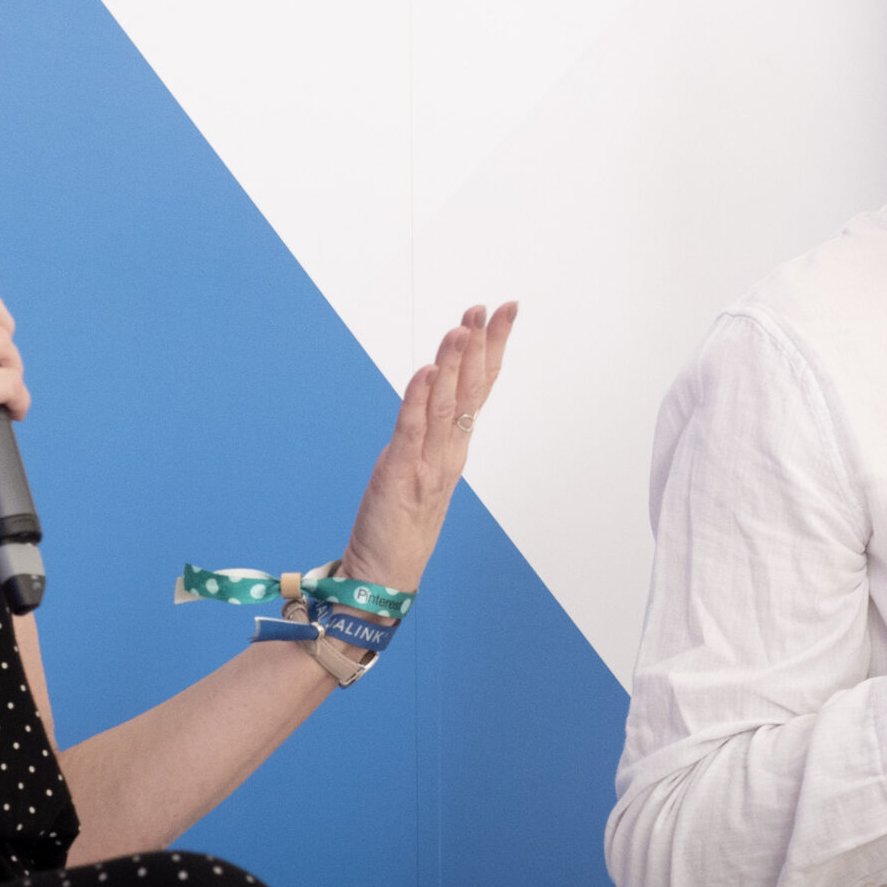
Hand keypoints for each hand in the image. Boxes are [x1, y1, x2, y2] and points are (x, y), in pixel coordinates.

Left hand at [336, 303, 518, 594]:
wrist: (382, 578)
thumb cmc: (398, 528)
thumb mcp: (421, 473)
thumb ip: (430, 436)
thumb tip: (434, 393)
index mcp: (454, 449)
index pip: (479, 389)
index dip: (493, 349)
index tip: (504, 312)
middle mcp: (447, 453)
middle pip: (471, 390)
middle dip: (480, 345)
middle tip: (489, 307)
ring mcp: (426, 464)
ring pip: (445, 404)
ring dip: (454, 364)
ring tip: (461, 328)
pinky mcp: (400, 475)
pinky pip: (412, 430)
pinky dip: (420, 400)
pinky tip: (428, 373)